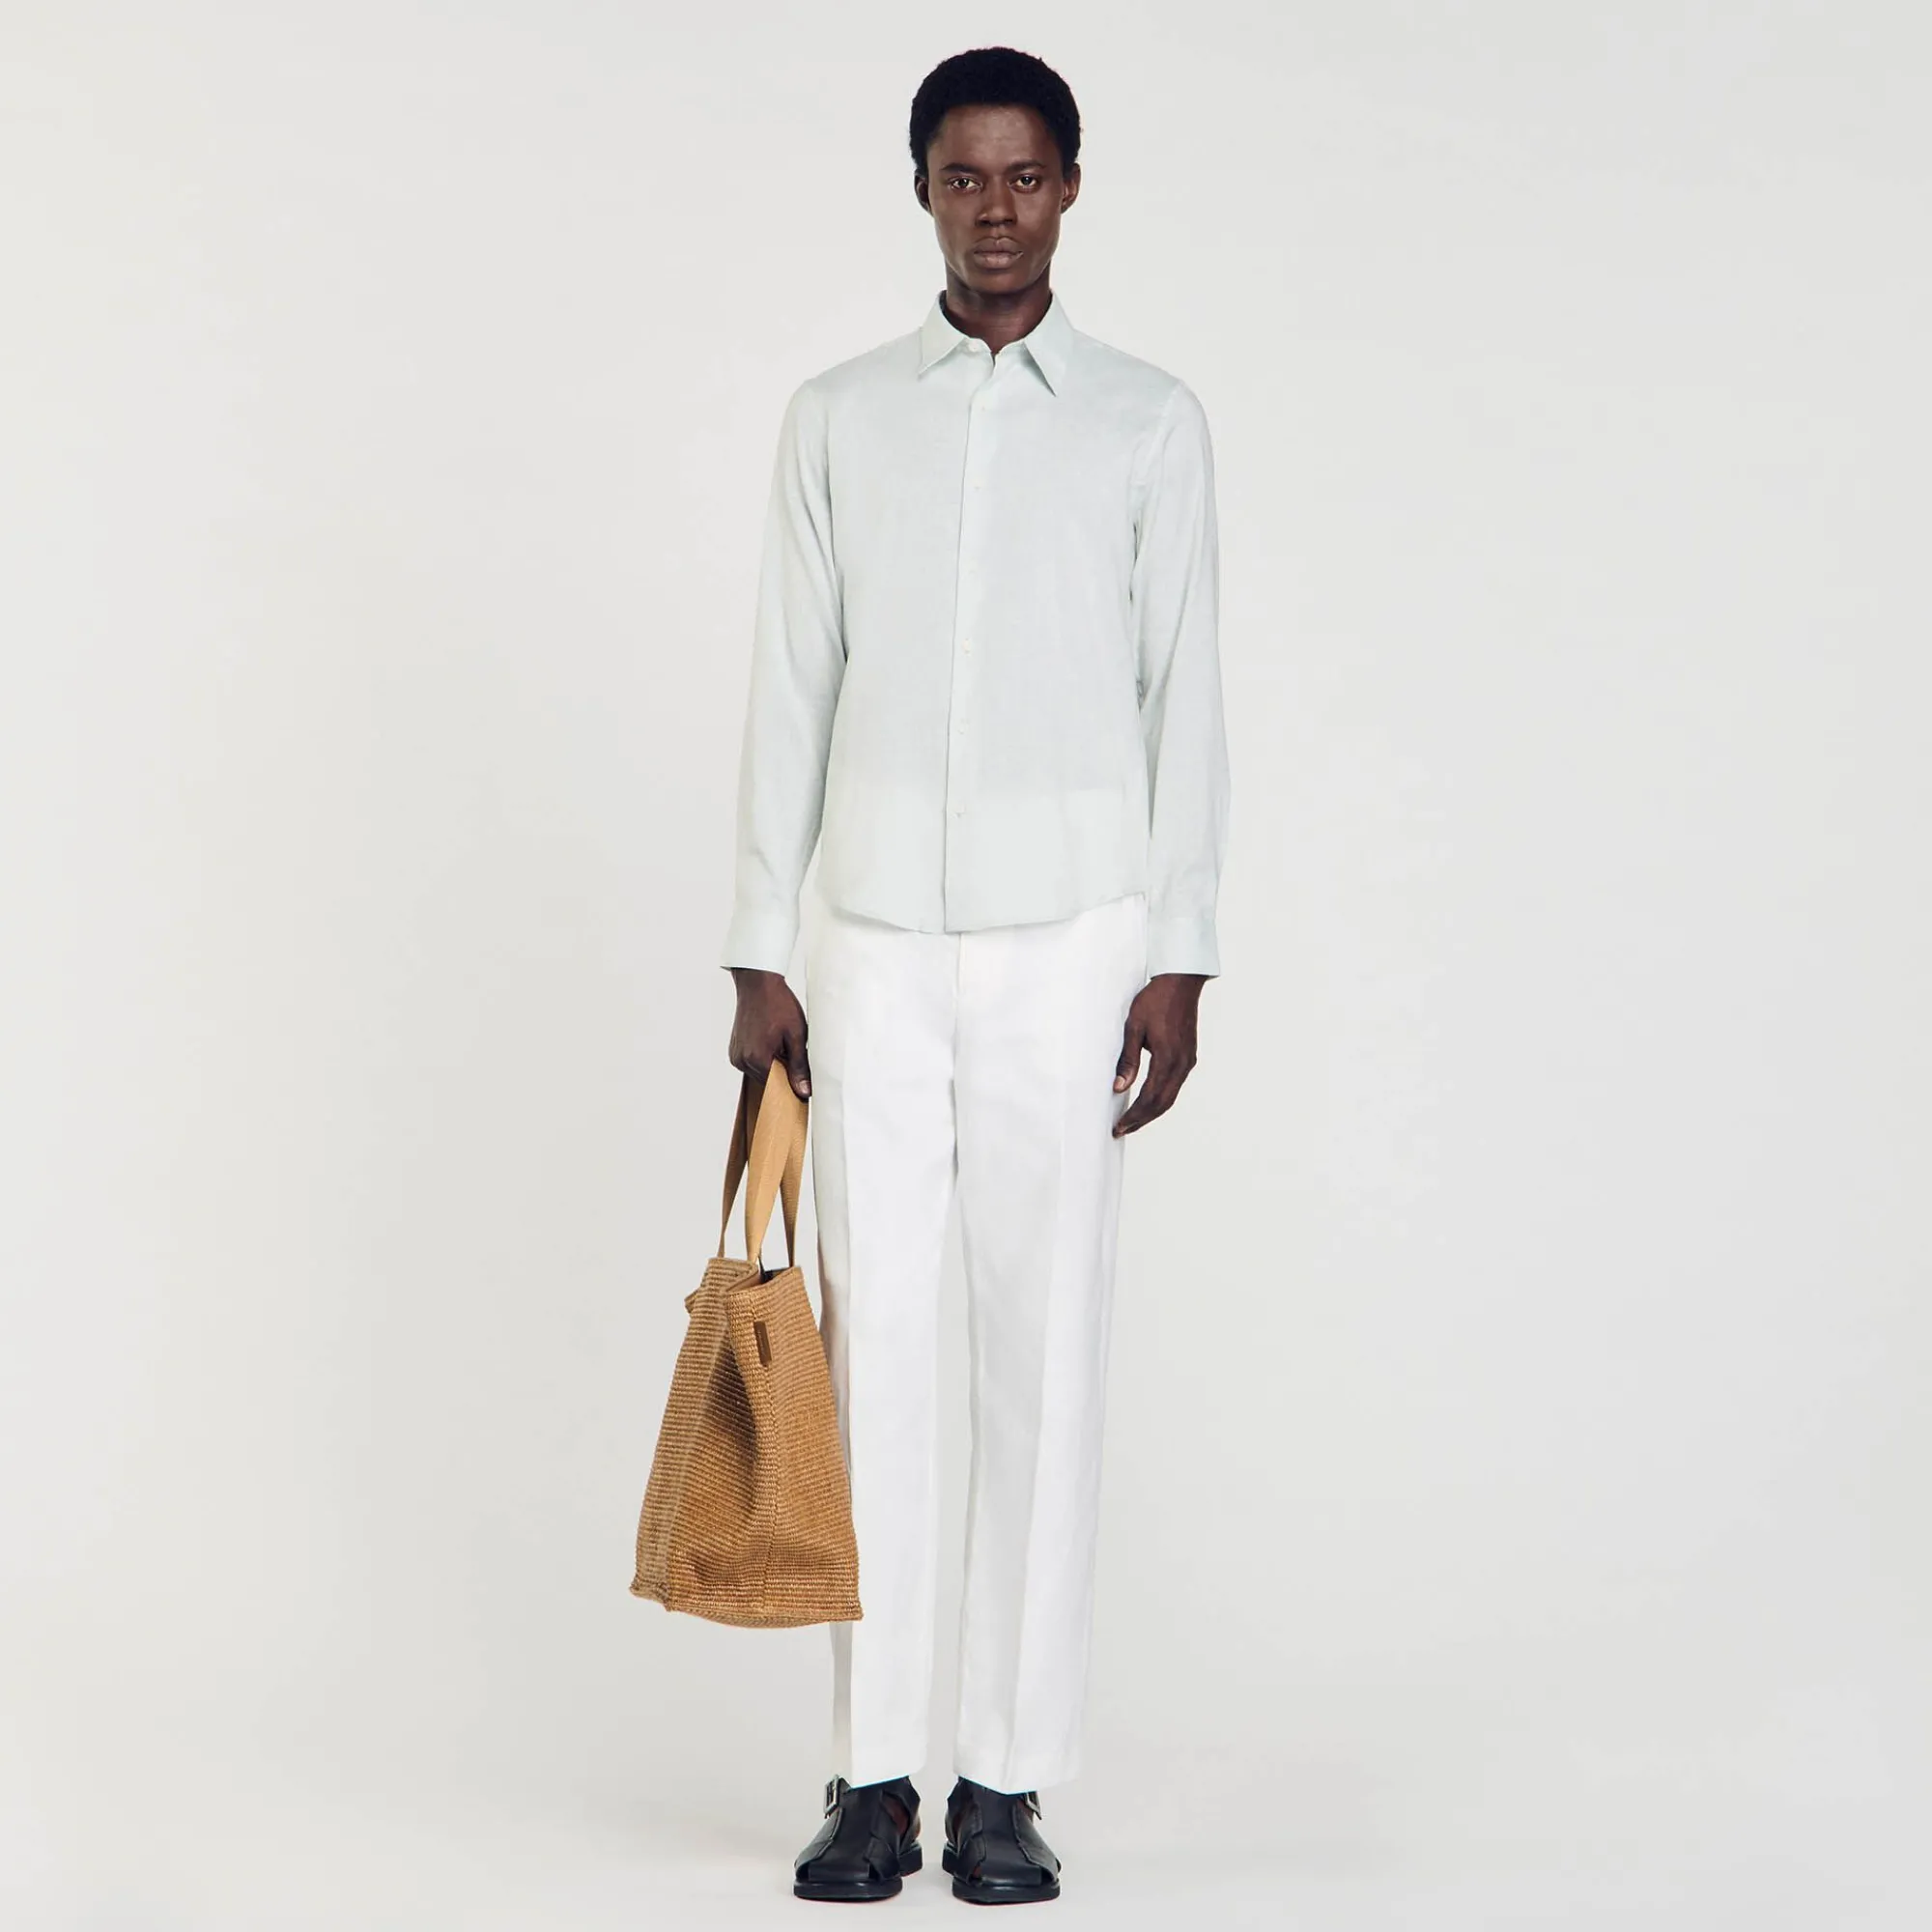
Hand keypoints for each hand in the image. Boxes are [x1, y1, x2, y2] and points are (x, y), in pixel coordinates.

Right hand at [727, 968, 811, 1098]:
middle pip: (768, 1081)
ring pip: (761, 1072)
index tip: (801, 1075)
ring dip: (774, 1063)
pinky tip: (771, 1039)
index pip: (777, 1088)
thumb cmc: (778, 1004)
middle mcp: (742, 1061)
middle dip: (783, 1071)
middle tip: (792, 1049)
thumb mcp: (796, 1035)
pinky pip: (753, 1063)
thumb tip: (804, 1092)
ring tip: (781, 1041)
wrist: (758, 983)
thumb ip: (799, 1066)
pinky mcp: (734, 1049)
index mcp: (757, 1060)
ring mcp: (736, 1055)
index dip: (792, 1083)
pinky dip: (764, 1057)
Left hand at [1111, 972, 1205, 1136]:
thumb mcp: (1134, 1027)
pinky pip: (1175, 1085)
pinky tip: (1148, 1101)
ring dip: (1151, 1112)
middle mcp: (1181, 1064)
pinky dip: (1161, 1099)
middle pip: (1162, 1103)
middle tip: (1122, 1130)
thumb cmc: (1155, 1000)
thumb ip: (1128, 1060)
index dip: (1134, 1116)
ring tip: (1133, 1122)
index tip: (1119, 1127)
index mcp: (1168, 1058)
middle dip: (1141, 1120)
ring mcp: (1187, 1061)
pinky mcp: (1188, 1057)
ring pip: (1170, 1097)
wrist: (1181, 982)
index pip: (1149, 1098)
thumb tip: (1119, 1087)